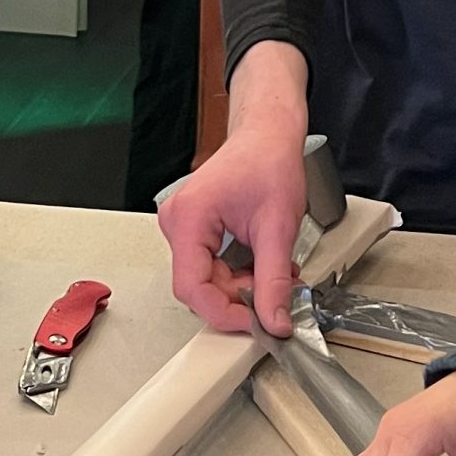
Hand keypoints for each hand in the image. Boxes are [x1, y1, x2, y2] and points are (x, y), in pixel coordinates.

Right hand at [159, 45, 309, 336]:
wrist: (267, 133)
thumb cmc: (268, 160)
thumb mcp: (278, 226)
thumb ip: (274, 279)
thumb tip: (273, 320)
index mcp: (188, 218)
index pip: (192, 287)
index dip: (224, 313)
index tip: (254, 323)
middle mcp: (177, 222)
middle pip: (199, 286)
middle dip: (239, 298)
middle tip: (274, 299)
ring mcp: (183, 225)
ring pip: (207, 279)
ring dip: (242, 286)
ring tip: (274, 276)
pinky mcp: (194, 228)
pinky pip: (210, 265)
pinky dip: (238, 273)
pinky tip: (261, 265)